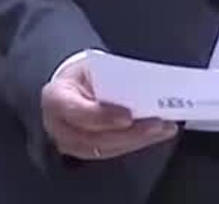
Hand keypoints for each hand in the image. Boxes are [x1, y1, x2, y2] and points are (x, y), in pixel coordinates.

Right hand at [41, 55, 175, 161]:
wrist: (68, 86)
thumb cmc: (80, 75)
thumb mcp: (89, 66)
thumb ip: (109, 79)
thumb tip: (142, 86)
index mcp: (55, 98)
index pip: (78, 112)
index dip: (103, 116)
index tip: (128, 116)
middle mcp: (59, 126)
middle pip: (95, 137)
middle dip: (130, 133)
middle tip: (156, 123)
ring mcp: (70, 143)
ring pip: (107, 148)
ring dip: (138, 140)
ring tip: (163, 128)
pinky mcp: (85, 151)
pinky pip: (113, 151)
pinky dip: (136, 143)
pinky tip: (155, 134)